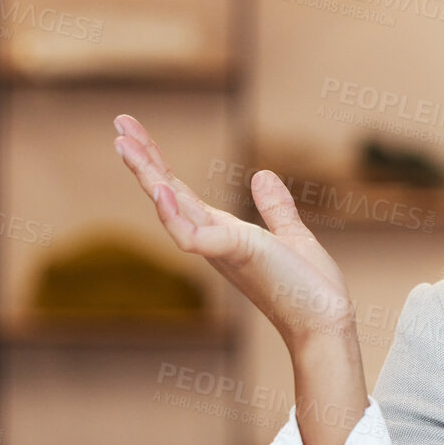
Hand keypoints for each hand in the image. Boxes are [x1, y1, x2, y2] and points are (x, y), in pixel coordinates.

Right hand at [110, 113, 354, 351]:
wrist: (324, 321)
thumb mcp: (291, 237)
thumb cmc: (309, 288)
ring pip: (173, 208)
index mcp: (224, 231)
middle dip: (143, 159)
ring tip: (126, 146)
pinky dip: (174, 215)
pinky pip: (193, 236)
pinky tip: (162, 190)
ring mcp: (220, 248)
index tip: (134, 130)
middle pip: (169, 192)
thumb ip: (275, 208)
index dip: (159, 161)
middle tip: (119, 123)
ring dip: (149, 177)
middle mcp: (213, 238)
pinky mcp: (234, 256)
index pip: (182, 190)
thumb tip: (262, 175)